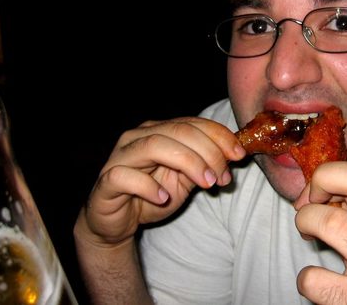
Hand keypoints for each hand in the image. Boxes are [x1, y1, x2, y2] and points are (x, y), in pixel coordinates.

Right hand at [75, 117, 245, 246]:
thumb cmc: (153, 195)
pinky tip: (163, 197)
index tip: (240, 155)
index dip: (220, 137)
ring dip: (187, 163)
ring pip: (154, 145)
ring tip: (206, 183)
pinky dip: (147, 186)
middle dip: (208, 152)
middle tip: (223, 177)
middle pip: (179, 131)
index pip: (193, 123)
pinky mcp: (106, 180)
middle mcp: (138, 136)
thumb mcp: (187, 179)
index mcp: (159, 130)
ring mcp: (120, 156)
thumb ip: (205, 164)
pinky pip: (125, 176)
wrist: (118, 222)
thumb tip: (236, 154)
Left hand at [294, 162, 346, 304]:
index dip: (332, 174)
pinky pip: (315, 280)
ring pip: (332, 223)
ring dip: (307, 222)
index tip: (317, 193)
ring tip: (309, 236)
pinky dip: (306, 278)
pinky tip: (316, 283)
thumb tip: (329, 195)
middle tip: (307, 208)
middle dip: (319, 184)